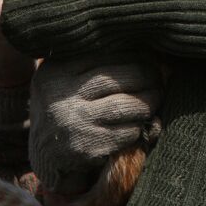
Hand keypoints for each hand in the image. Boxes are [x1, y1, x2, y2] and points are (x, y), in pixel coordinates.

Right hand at [29, 56, 162, 194]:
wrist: (47, 153)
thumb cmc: (67, 105)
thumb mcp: (69, 78)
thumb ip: (97, 62)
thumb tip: (145, 51)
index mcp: (56, 71)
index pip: (107, 54)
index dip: (135, 55)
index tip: (150, 59)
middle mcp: (60, 96)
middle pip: (120, 78)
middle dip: (147, 77)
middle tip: (159, 79)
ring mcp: (72, 123)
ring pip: (126, 106)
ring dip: (149, 102)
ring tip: (155, 98)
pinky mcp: (86, 148)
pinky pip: (126, 132)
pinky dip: (139, 126)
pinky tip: (141, 123)